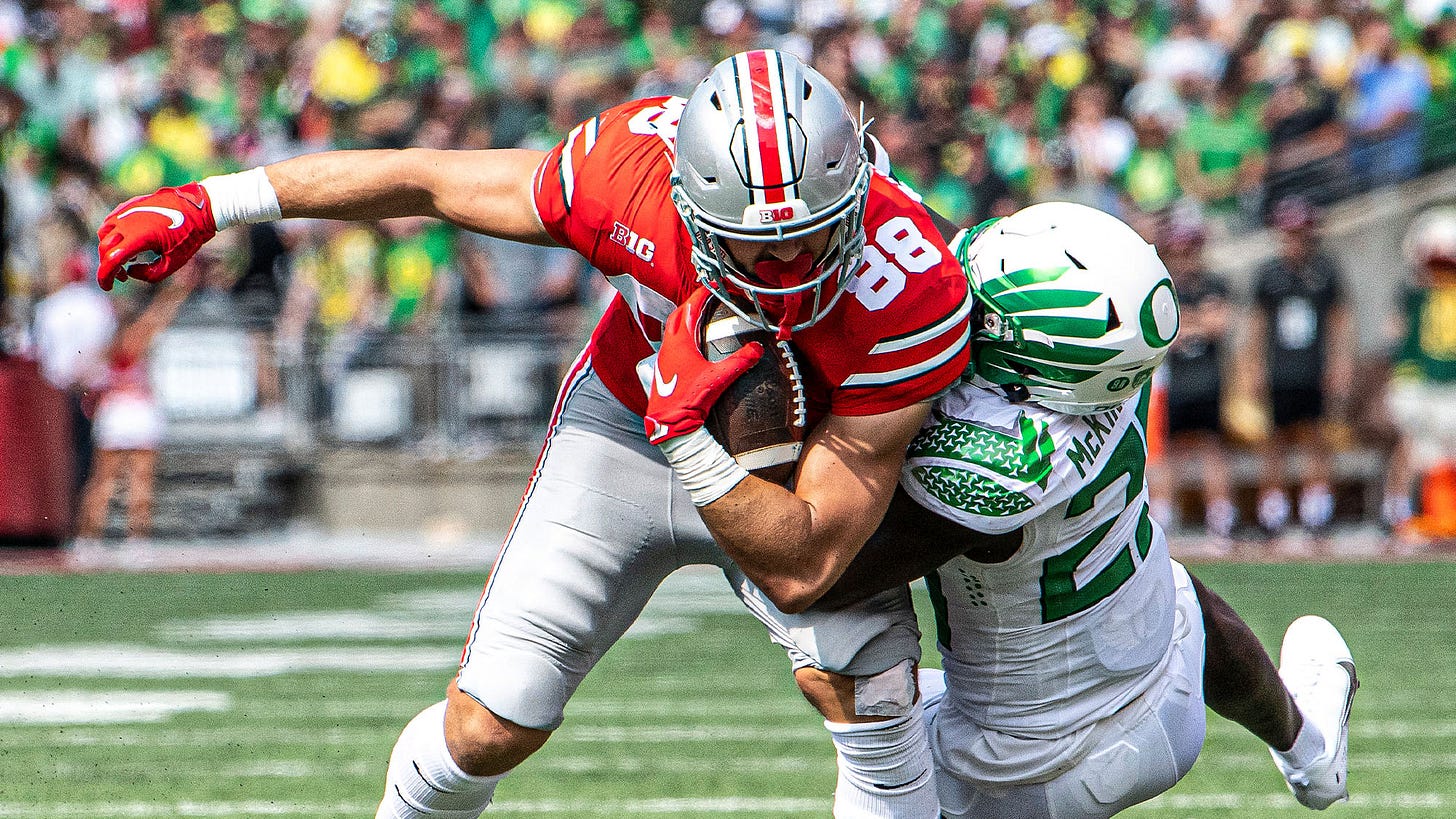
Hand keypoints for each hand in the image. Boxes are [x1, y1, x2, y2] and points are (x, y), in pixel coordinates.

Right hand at [96, 182, 216, 290]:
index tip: (107, 287)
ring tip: (128, 258)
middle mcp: (127, 223)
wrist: (198, 207)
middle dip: (109, 265)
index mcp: (138, 237)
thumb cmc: (189, 235)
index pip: (111, 259)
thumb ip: (150, 274)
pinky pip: (111, 221)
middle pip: (104, 248)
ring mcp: (126, 211)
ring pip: (104, 233)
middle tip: (122, 276)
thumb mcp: (173, 262)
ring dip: (110, 249)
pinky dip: (113, 235)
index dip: (104, 276)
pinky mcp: (129, 205)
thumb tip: (129, 272)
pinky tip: (128, 241)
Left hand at [644, 287, 762, 443]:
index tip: (711, 286)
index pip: (689, 309)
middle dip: (690, 305)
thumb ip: (740, 362)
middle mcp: (668, 347)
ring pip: (672, 331)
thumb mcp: (719, 378)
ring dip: (684, 321)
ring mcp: (663, 358)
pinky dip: (681, 337)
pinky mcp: (663, 370)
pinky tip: (692, 347)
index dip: (701, 295)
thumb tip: (758, 348)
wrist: (669, 424)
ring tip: (698, 318)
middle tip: (704, 299)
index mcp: (679, 342)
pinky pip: (671, 345)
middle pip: (677, 316)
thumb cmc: (689, 400)